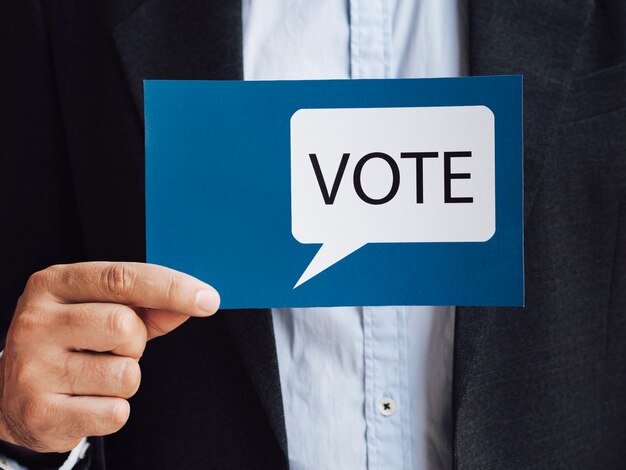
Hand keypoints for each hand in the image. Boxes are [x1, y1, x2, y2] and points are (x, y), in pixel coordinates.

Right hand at [0, 262, 219, 451]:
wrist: (14, 397)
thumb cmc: (71, 343)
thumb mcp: (101, 309)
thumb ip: (150, 304)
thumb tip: (197, 301)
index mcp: (53, 284)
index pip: (122, 278)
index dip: (172, 288)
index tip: (209, 300)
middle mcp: (35, 322)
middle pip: (126, 326)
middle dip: (136, 342)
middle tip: (112, 348)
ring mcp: (32, 368)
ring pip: (126, 373)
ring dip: (125, 378)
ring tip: (93, 375)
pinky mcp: (40, 413)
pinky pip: (116, 412)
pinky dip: (113, 410)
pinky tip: (85, 402)